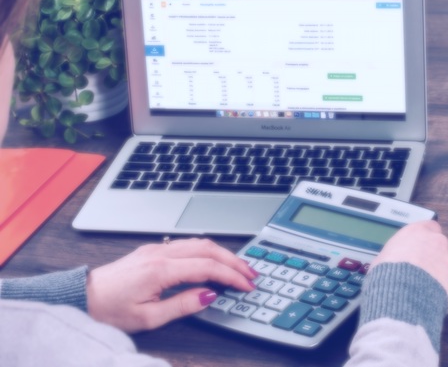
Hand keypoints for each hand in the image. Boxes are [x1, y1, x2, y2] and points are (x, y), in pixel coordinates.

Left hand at [86, 238, 256, 332]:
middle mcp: (161, 253)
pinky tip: (214, 260)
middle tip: (251, 274)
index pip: (208, 267)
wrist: (82, 297)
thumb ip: (183, 305)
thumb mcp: (148, 318)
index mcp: (161, 270)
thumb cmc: (110, 310)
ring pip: (199, 242)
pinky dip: (208, 251)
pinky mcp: (153, 250)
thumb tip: (210, 295)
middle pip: (208, 249)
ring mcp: (156, 248)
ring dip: (222, 253)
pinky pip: (188, 244)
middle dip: (234, 260)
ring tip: (238, 267)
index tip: (246, 286)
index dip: (232, 276)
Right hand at [371, 220, 447, 311]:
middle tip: (421, 274)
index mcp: (417, 233)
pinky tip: (434, 301)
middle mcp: (437, 242)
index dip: (426, 239)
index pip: (429, 227)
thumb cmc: (388, 275)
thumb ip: (396, 255)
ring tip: (425, 291)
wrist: (401, 296)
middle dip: (433, 259)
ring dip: (441, 277)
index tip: (421, 248)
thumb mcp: (382, 258)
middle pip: (440, 248)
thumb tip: (392, 263)